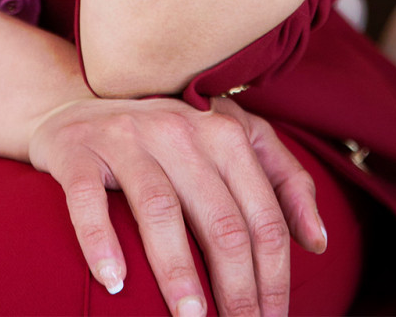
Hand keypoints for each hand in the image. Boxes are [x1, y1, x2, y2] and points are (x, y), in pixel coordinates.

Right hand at [27, 92, 324, 315]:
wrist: (76, 105)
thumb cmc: (166, 138)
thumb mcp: (231, 143)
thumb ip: (283, 182)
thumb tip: (318, 243)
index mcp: (223, 132)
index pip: (263, 217)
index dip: (274, 278)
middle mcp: (178, 130)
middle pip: (221, 220)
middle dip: (236, 289)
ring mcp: (126, 138)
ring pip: (160, 209)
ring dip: (178, 272)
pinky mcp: (78, 151)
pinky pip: (88, 199)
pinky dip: (100, 240)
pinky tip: (113, 280)